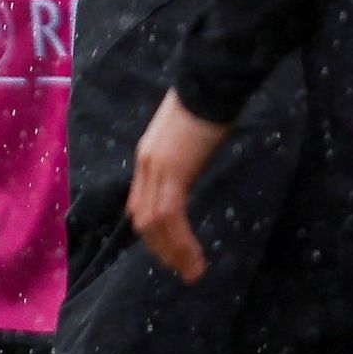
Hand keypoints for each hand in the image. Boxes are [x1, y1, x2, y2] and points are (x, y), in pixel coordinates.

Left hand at [127, 92, 234, 283]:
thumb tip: (196, 159)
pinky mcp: (172, 171)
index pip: (140, 204)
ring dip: (173, 253)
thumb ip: (185, 151)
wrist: (211, 80)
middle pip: (142, 219)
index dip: (153, 232)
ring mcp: (156, 168)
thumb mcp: (190, 132)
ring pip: (155, 224)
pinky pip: (171, 216)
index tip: (169, 251)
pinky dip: (181, 242)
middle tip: (180, 271)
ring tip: (192, 273)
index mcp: (148, 156)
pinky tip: (194, 258)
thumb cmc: (210, 100)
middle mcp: (145, 164)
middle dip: (161, 249)